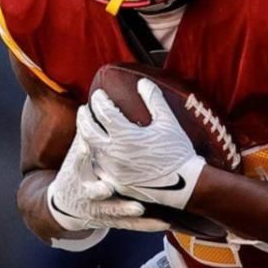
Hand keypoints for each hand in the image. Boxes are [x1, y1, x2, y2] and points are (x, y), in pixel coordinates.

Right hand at [45, 133, 162, 233]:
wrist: (68, 206)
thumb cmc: (77, 172)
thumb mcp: (78, 152)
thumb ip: (89, 130)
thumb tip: (98, 99)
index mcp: (80, 172)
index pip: (77, 162)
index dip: (80, 154)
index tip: (84, 145)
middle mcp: (90, 191)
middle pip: (93, 191)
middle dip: (99, 189)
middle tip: (106, 188)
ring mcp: (102, 208)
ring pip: (114, 210)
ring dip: (125, 208)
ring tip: (139, 207)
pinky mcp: (115, 220)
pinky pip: (133, 224)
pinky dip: (148, 224)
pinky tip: (163, 223)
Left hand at [80, 80, 204, 210]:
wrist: (183, 185)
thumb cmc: (177, 152)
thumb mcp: (168, 122)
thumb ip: (154, 100)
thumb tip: (143, 82)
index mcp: (125, 135)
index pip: (104, 111)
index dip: (100, 100)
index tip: (99, 94)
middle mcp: (113, 152)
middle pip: (88, 131)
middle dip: (84, 117)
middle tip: (84, 109)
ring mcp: (112, 169)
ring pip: (89, 150)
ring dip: (85, 136)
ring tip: (88, 128)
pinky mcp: (115, 182)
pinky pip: (97, 167)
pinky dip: (94, 156)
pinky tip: (97, 150)